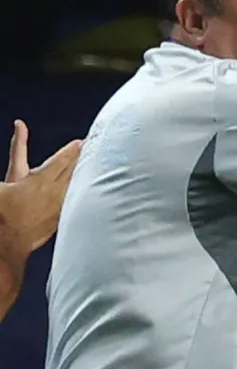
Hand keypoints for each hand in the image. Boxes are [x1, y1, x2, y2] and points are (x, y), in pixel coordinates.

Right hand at [0, 120, 81, 257]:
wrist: (9, 242)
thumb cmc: (2, 213)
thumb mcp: (3, 183)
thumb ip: (14, 152)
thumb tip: (17, 126)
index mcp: (40, 181)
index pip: (60, 161)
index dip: (71, 151)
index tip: (81, 142)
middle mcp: (54, 192)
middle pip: (73, 171)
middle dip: (82, 158)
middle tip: (94, 147)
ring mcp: (60, 207)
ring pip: (76, 187)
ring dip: (84, 175)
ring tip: (94, 166)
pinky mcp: (60, 220)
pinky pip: (74, 203)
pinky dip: (81, 194)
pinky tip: (88, 193)